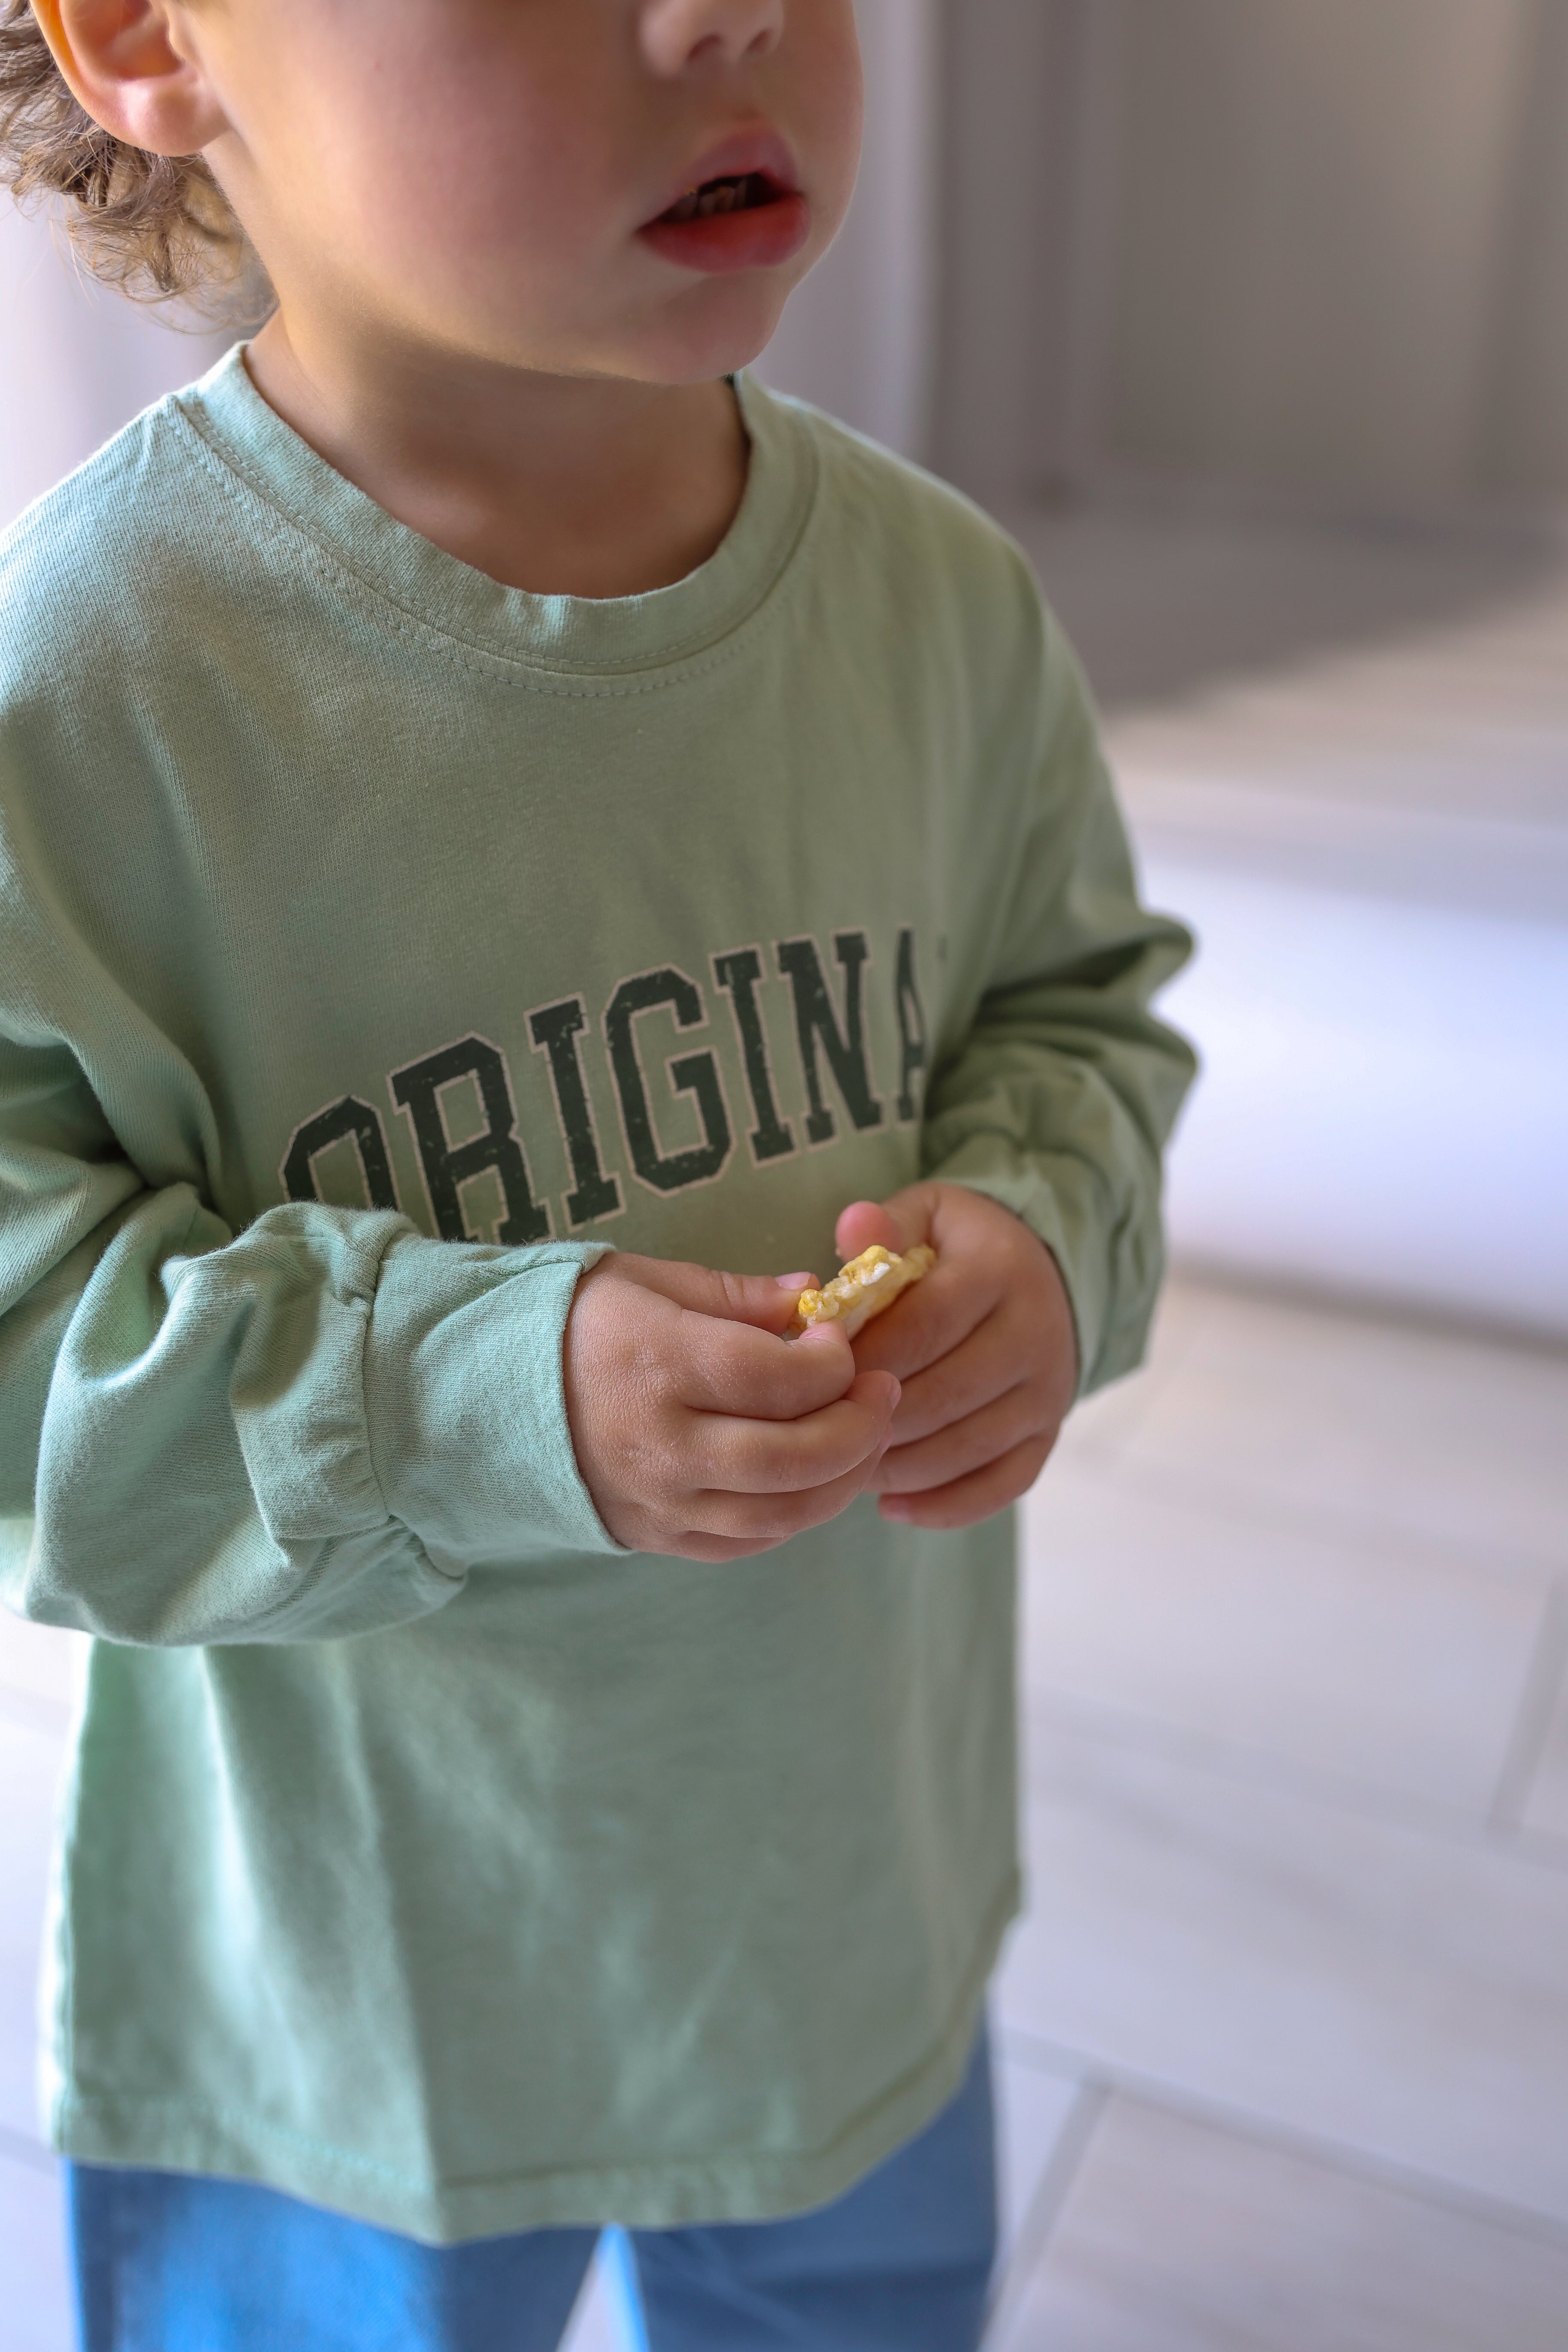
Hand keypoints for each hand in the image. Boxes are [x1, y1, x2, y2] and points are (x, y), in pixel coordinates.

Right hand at [563, 1254, 900, 1560]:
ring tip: (863, 1436)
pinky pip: (746, 1543)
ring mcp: (659, 1502)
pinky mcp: (655, 1538)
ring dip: (842, 1478)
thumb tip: (811, 1296)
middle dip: (861, 1425)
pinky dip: (794, 1515)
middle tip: (882, 1390)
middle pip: (795, 1457)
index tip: (840, 1337)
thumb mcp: (647, 1281)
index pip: (780, 1378)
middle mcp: (662, 1444)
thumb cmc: (570, 1324)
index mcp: (659, 1364)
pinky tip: (813, 1478)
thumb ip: (736, 1295)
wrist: (480, 1398)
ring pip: (782, 1513)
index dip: (833, 1360)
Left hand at [834, 1185, 1078, 1529]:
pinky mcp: (1051, 1433)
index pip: (925, 1326)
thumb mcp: (926, 1215)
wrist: (1040, 1271)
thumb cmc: (957, 1247)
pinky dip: (946, 1505)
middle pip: (944, 1395)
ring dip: (898, 1467)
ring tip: (841, 1465)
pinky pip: (1002, 1484)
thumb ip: (887, 1226)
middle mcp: (1035, 1335)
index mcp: (999, 1273)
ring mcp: (1048, 1391)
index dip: (863, 1359)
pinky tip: (890, 1505)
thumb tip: (854, 1227)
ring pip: (968, 1448)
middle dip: (872, 1418)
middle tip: (815, 1430)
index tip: (811, 1376)